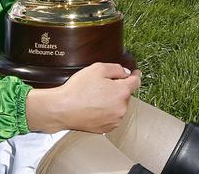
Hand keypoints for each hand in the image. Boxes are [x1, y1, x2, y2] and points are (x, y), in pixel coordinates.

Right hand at [25, 63, 141, 133]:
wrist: (62, 109)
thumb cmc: (77, 89)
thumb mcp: (97, 69)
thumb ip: (116, 68)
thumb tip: (126, 73)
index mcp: (122, 92)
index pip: (136, 82)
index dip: (135, 75)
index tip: (135, 73)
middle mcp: (121, 108)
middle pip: (125, 94)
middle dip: (117, 89)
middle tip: (100, 86)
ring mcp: (114, 120)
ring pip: (118, 106)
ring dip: (112, 101)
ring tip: (94, 98)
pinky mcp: (106, 128)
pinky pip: (111, 117)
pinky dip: (106, 112)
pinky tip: (93, 107)